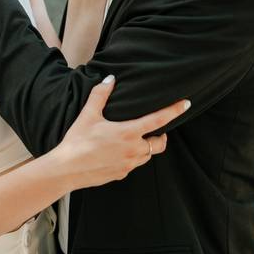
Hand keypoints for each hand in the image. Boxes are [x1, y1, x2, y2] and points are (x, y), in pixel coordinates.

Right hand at [52, 75, 189, 189]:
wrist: (67, 169)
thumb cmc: (78, 141)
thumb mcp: (89, 114)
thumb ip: (101, 95)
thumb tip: (110, 79)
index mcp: (128, 133)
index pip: (158, 120)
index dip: (174, 111)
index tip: (186, 104)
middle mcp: (133, 150)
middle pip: (159, 143)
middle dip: (161, 136)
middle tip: (156, 129)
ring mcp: (128, 165)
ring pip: (147, 155)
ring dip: (146, 147)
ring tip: (135, 139)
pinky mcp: (121, 174)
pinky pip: (133, 165)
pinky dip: (132, 157)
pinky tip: (118, 152)